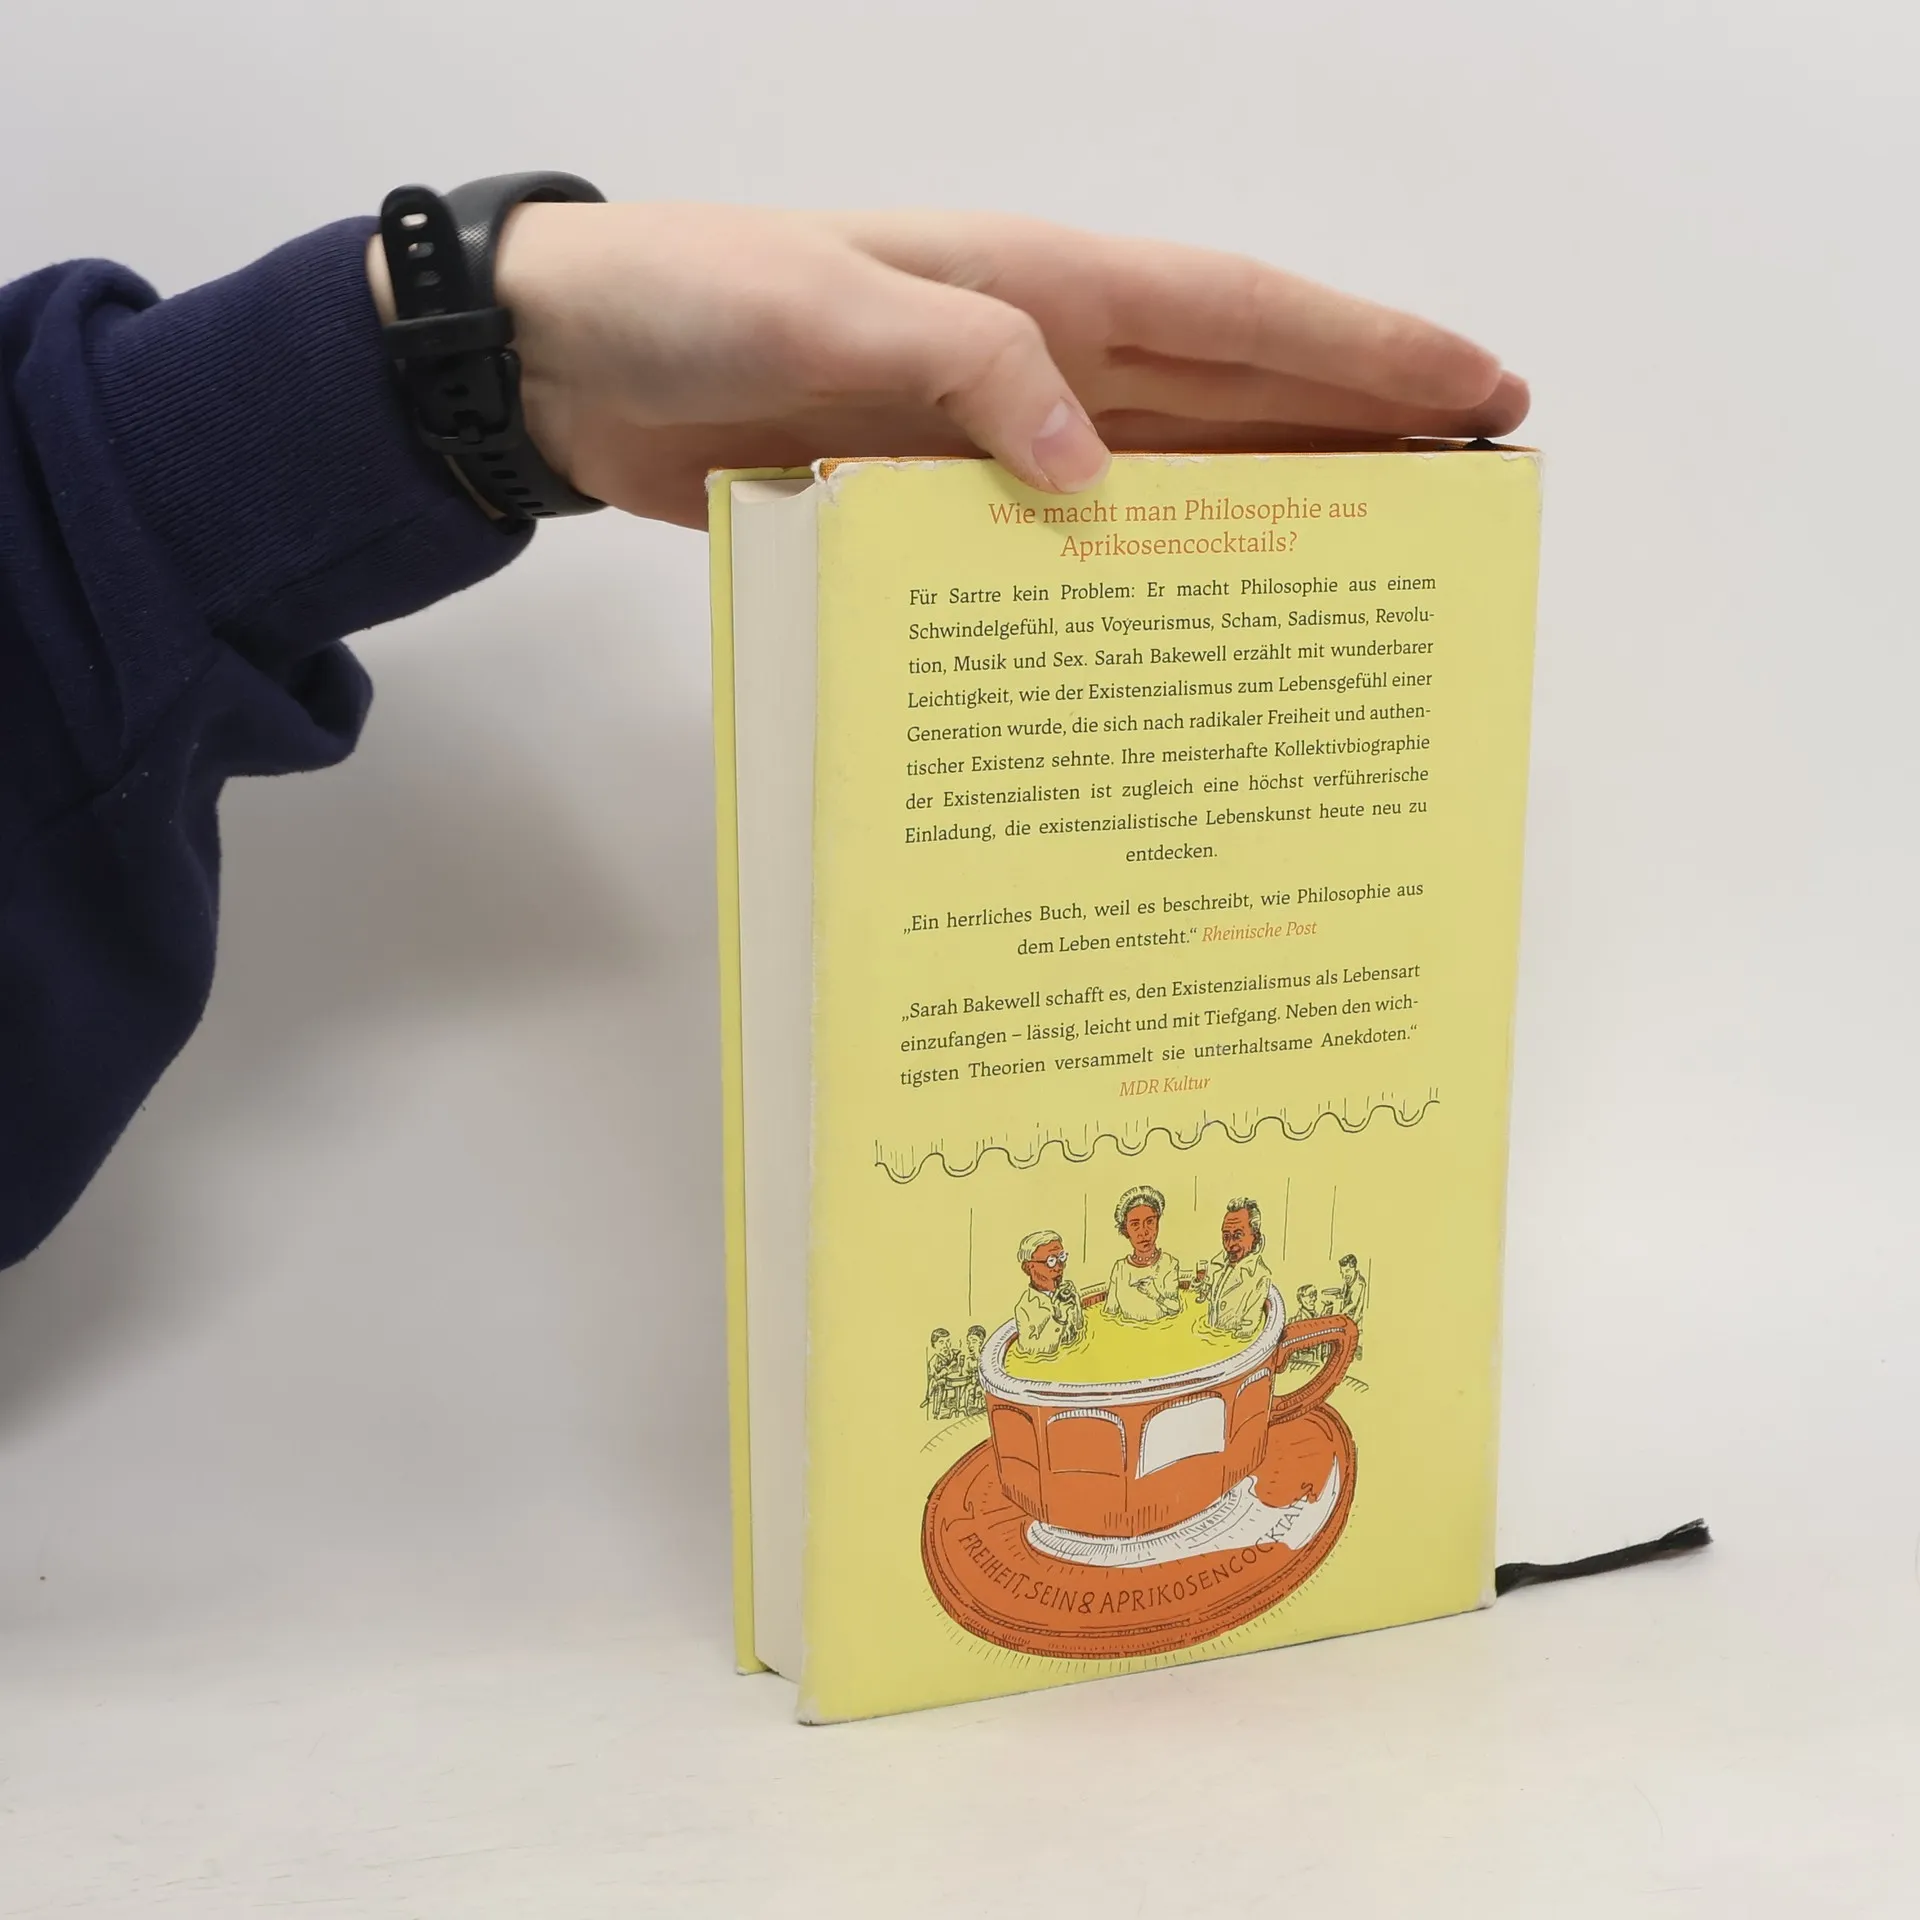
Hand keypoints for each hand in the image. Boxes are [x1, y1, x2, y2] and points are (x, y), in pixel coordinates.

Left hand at [372, 205, 1527, 528]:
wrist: (578, 366)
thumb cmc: (689, 300)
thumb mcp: (822, 305)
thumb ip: (968, 367)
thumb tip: (1096, 476)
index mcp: (1037, 283)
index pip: (1239, 317)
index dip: (1366, 353)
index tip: (1479, 390)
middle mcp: (1041, 353)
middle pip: (1239, 392)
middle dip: (1364, 427)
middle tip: (1475, 481)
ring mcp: (997, 430)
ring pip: (1174, 464)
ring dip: (1277, 500)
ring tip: (1378, 554)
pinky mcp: (945, 496)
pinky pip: (1073, 533)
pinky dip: (1142, 564)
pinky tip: (1190, 611)